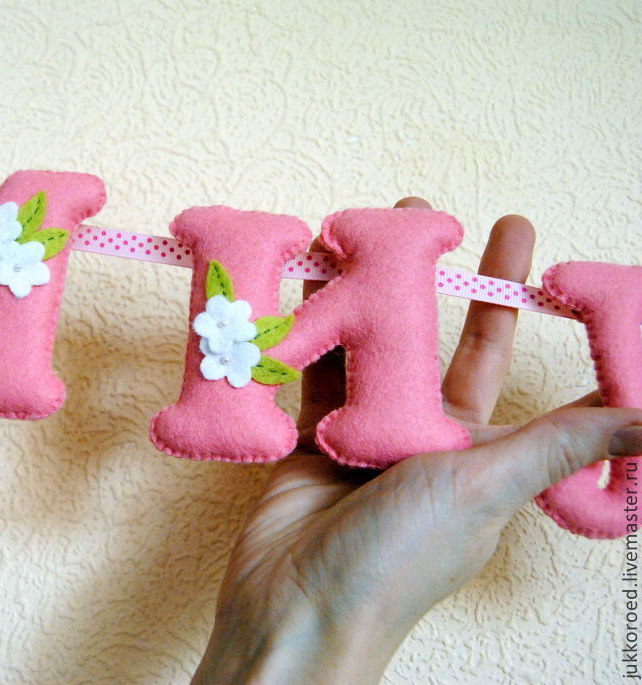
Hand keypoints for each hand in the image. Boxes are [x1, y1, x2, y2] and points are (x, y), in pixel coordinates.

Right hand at [192, 200, 641, 683]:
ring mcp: (363, 437)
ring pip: (365, 350)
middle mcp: (421, 439)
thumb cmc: (400, 556)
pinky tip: (303, 291)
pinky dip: (306, 335)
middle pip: (429, 343)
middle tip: (420, 214)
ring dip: (361, 297)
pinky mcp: (312, 440)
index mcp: (475, 452)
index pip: (501, 363)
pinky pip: (313, 374)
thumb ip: (562, 442)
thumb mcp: (487, 487)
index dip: (513, 305)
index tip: (519, 250)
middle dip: (430, 280)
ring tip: (354, 236)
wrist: (297, 606)